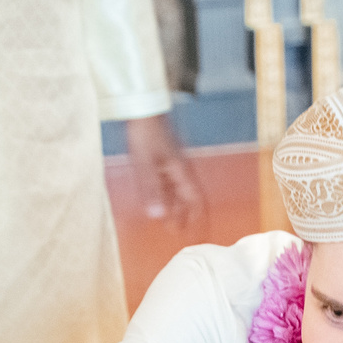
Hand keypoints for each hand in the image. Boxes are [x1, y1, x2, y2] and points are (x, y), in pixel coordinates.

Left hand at [123, 114, 204, 229]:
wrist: (143, 111)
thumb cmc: (147, 134)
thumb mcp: (146, 165)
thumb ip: (152, 190)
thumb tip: (158, 216)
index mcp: (182, 172)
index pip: (197, 200)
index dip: (199, 217)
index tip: (197, 232)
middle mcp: (180, 170)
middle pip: (188, 198)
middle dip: (184, 216)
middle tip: (177, 231)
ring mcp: (172, 164)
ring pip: (177, 191)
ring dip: (173, 207)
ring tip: (166, 221)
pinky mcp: (162, 158)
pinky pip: (166, 181)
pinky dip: (164, 195)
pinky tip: (156, 201)